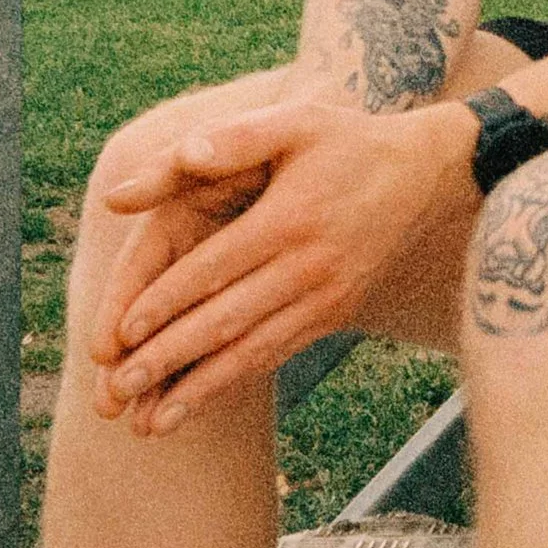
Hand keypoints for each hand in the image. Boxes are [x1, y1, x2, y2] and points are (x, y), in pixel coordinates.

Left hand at [93, 96, 474, 433]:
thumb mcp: (294, 123)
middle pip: (226, 320)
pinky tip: (199, 401)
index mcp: (290, 219)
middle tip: (117, 392)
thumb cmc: (347, 141)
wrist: (430, 174)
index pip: (214, 268)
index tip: (120, 336)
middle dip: (168, 359)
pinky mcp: (336, 315)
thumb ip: (226, 141)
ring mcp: (327, 296)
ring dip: (199, 389)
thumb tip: (164, 164)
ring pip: (252, 350)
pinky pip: (278, 353)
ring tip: (150, 424)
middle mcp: (310, 266)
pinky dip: (235, 380)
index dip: (164, 302)